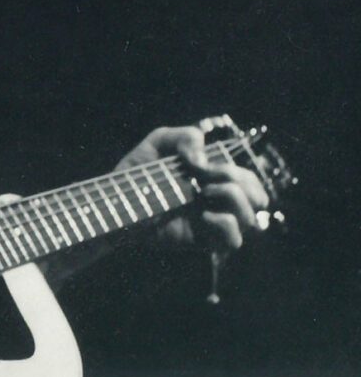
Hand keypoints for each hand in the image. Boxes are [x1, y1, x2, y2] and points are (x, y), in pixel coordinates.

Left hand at [115, 117, 269, 253]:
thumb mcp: (161, 141)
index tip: (198, 163)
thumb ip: (186, 136)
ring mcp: (212, 224)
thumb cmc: (139, 171)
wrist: (117, 198)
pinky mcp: (203, 241)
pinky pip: (234, 241)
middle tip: (205, 176)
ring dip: (233, 198)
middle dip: (237, 179)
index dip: (233, 168)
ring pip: (252, 219)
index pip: (249, 179)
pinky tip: (203, 215)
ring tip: (202, 192)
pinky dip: (225, 224)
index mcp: (215, 183)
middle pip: (258, 196)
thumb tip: (204, 157)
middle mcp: (219, 204)